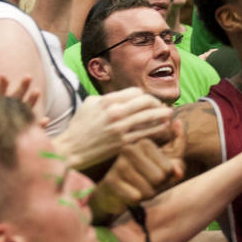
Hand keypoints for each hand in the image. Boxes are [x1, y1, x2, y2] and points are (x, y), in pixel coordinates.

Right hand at [54, 87, 176, 169]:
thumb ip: (107, 98)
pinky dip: (157, 128)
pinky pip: (146, 133)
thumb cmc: (79, 126)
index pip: (135, 92)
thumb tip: (123, 95)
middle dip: (157, 102)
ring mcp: (120, 128)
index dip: (144, 95)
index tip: (147, 99)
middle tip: (162, 105)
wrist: (72, 149)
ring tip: (169, 113)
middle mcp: (115, 113)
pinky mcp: (123, 143)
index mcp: (107, 101)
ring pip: (149, 117)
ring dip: (162, 114)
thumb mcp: (89, 105)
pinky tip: (163, 127)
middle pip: (146, 101)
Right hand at [89, 138, 181, 216]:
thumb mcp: (164, 167)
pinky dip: (134, 201)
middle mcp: (130, 150)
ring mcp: (119, 165)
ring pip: (148, 190)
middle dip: (157, 187)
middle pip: (159, 178)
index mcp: (145, 143)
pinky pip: (135, 198)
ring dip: (146, 195)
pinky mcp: (110, 181)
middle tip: (146, 184)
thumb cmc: (143, 177)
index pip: (169, 169)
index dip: (166, 178)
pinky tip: (127, 195)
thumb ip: (178, 165)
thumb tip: (179, 172)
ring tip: (136, 189)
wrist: (112, 192)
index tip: (156, 175)